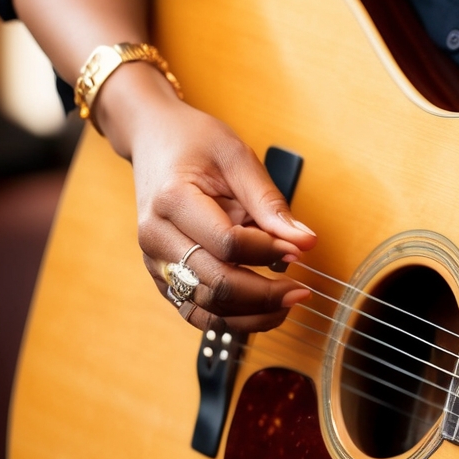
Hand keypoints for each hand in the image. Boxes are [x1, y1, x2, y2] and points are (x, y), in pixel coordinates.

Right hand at [99, 63, 317, 333]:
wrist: (153, 139)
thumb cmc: (195, 142)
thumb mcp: (238, 158)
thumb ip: (269, 203)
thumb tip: (304, 241)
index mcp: (172, 200)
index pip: (226, 244)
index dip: (267, 252)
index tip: (299, 249)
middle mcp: (156, 237)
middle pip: (215, 284)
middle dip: (264, 294)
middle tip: (301, 291)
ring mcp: (155, 261)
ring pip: (205, 308)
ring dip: (250, 315)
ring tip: (286, 303)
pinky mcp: (162, 276)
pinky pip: (194, 312)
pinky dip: (230, 320)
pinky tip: (261, 311)